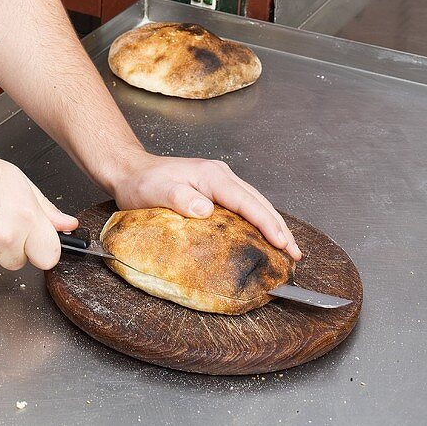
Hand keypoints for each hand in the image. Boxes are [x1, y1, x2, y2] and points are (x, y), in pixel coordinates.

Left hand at [110, 151, 301, 260]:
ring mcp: (219, 181)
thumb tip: (206, 209)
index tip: (282, 243)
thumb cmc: (142, 183)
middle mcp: (220, 176)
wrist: (130, 172)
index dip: (267, 223)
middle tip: (295, 253)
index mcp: (212, 176)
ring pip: (254, 202)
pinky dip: (258, 220)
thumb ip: (180, 199)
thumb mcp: (157, 191)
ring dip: (272, 223)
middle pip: (258, 201)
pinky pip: (244, 205)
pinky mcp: (214, 190)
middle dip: (279, 226)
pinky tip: (263, 235)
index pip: (247, 201)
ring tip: (287, 247)